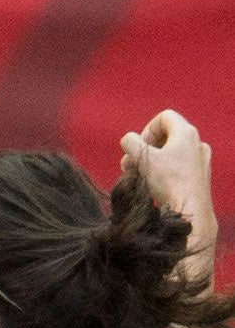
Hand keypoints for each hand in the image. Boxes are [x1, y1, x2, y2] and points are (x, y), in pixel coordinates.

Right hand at [123, 110, 215, 234]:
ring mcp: (200, 160)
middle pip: (165, 136)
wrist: (190, 209)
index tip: (139, 147)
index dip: (146, 129)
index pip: (164, 117)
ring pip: (169, 153)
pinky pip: (177, 167)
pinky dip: (162, 172)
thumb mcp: (142, 157)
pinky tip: (152, 186)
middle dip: (144, 149)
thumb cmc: (168, 181)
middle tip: (130, 164)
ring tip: (136, 176)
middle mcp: (197, 143)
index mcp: (187, 132)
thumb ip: (130, 142)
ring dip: (149, 162)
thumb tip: (128, 140)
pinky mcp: (199, 176)